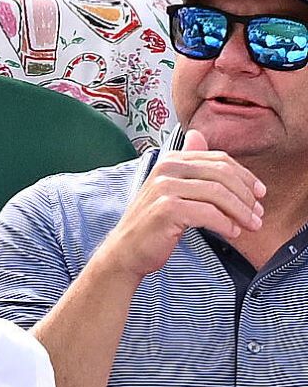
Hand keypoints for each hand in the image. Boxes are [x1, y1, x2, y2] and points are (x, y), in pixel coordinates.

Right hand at [97, 129, 264, 279]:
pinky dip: (225, 223)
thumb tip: (198, 134)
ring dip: (241, 212)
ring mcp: (164, 187)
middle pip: (222, 175)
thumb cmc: (154, 225)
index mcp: (170, 160)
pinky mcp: (166, 208)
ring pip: (218, 193)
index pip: (219, 160)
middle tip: (258, 214)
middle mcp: (166, 168)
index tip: (260, 195)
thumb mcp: (173, 190)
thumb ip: (190, 166)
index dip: (245, 177)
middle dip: (246, 196)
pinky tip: (232, 232)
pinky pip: (208, 212)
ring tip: (251, 225)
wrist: (126, 251)